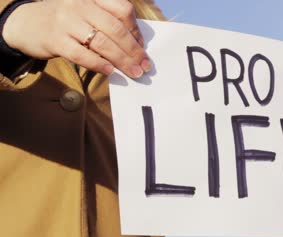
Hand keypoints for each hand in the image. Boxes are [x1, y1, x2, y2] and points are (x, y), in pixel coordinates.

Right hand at [3, 0, 149, 77]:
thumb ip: (109, 23)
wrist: (26, 23)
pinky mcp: (55, 39)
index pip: (123, 10)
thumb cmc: (66, 21)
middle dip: (134, 50)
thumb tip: (136, 46)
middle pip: (116, 29)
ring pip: (102, 43)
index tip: (142, 47)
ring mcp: (66, 21)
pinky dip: (99, 64)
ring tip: (133, 72)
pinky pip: (82, 54)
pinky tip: (110, 71)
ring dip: (122, 60)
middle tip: (144, 65)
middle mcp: (80, 4)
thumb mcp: (87, 13)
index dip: (136, 30)